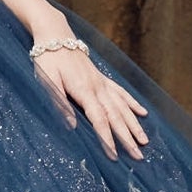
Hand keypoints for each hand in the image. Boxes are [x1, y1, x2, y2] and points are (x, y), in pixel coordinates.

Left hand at [30, 30, 149, 160]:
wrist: (55, 34)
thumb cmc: (47, 59)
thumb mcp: (47, 81)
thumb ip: (59, 102)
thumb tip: (71, 126)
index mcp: (83, 91)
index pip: (99, 120)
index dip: (107, 139)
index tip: (114, 156)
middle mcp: (97, 88)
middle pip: (116, 116)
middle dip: (127, 138)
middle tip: (139, 157)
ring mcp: (102, 82)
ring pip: (122, 106)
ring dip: (134, 124)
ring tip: (144, 141)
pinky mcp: (102, 78)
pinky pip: (121, 92)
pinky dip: (133, 103)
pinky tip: (143, 113)